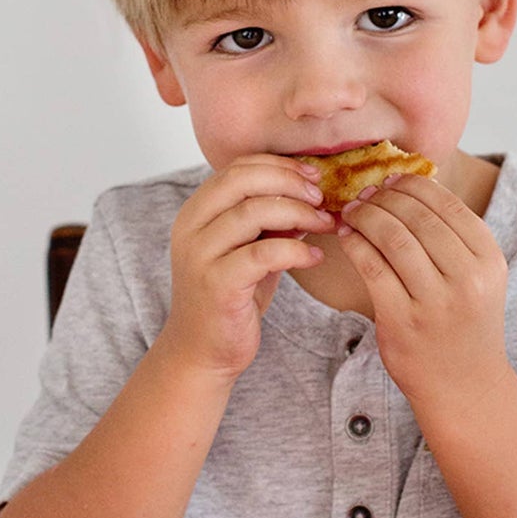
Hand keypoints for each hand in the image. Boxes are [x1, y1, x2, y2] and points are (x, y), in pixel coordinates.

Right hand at [160, 155, 334, 379]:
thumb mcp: (250, 250)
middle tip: (321, 198)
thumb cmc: (230, 298)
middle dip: (290, 183)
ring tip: (325, 224)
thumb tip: (312, 193)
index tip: (314, 176)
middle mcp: (191, 228)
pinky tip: (315, 256)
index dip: (280, 165)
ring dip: (299, 213)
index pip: (238, 167)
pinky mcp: (217, 284)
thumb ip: (271, 221)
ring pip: (254, 212)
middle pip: (243, 180)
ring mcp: (200, 255)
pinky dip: (297, 250)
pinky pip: (264, 253)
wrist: (203, 351)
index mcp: (196, 212)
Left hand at [338, 174, 512, 411]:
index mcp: (489, 260)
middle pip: (417, 217)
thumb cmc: (464, 325)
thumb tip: (408, 186)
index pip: (447, 204)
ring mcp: (435, 302)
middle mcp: (468, 278)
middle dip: (383, 197)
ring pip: (393, 238)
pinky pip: (371, 267)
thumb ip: (453, 238)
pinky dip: (354, 244)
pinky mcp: (402, 321)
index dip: (412, 185)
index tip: (390, 180)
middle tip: (364, 194)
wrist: (464, 386)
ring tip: (351, 212)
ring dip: (365, 216)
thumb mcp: (478, 278)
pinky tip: (346, 235)